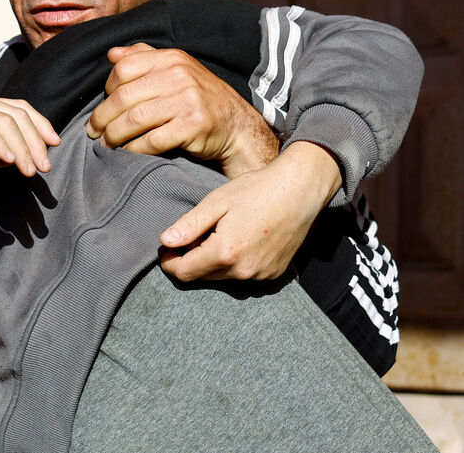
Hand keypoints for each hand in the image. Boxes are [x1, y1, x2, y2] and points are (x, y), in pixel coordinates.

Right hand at [0, 90, 59, 237]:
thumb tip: (23, 157)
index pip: (18, 108)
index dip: (39, 125)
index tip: (53, 147)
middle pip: (16, 113)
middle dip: (35, 140)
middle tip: (44, 166)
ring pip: (4, 121)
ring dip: (21, 147)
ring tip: (30, 170)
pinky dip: (0, 144)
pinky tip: (10, 161)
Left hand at [87, 43, 277, 177]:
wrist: (236, 126)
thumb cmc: (199, 99)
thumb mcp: (177, 70)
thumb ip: (144, 59)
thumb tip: (111, 54)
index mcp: (171, 59)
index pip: (123, 69)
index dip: (106, 89)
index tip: (103, 106)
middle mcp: (179, 76)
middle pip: (123, 97)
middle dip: (102, 118)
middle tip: (94, 132)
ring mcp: (187, 101)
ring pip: (133, 120)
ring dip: (113, 136)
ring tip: (106, 144)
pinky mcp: (192, 127)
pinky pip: (151, 141)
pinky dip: (133, 150)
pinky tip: (127, 153)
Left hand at [159, 142, 342, 280]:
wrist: (301, 189)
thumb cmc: (257, 190)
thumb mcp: (216, 202)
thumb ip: (189, 226)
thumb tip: (165, 241)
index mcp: (225, 253)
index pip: (184, 272)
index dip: (169, 263)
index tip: (166, 250)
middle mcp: (243, 271)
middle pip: (202, 276)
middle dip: (190, 261)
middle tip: (191, 237)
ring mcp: (261, 275)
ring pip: (222, 277)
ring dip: (213, 263)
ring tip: (218, 235)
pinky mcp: (274, 273)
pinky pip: (244, 275)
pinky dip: (234, 264)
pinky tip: (239, 241)